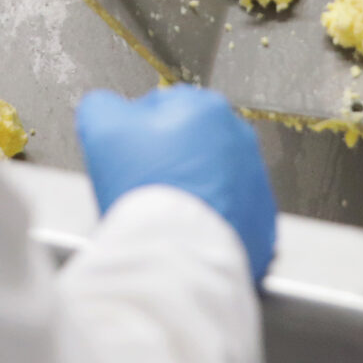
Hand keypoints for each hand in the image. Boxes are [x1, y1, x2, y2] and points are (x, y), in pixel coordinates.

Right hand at [75, 85, 277, 282]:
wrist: (179, 256)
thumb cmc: (146, 189)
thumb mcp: (102, 130)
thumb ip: (104, 106)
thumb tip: (109, 106)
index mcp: (205, 108)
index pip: (161, 108)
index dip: (136, 133)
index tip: (127, 157)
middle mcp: (239, 138)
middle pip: (190, 141)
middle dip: (168, 157)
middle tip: (144, 184)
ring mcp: (254, 179)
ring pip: (210, 175)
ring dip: (190, 186)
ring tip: (165, 210)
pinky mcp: (261, 219)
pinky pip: (228, 210)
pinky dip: (209, 215)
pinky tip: (186, 228)